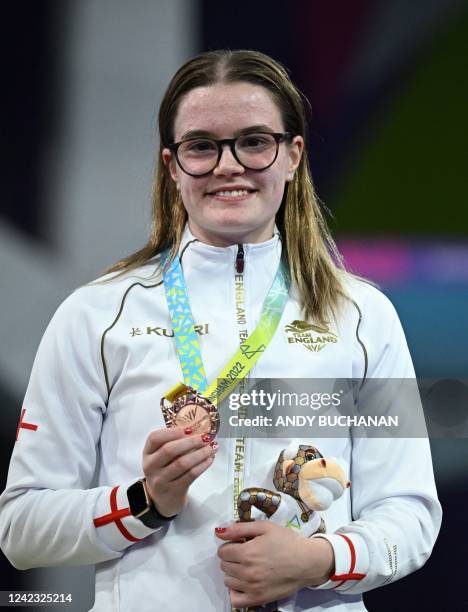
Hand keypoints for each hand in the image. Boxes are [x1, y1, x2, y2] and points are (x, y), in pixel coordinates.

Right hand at [142, 427, 216, 516]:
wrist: (161, 500)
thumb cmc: (164, 472)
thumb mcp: (161, 457)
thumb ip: (172, 443)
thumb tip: (196, 429)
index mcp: (147, 453)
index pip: (155, 438)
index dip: (172, 431)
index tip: (189, 429)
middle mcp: (151, 466)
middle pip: (169, 450)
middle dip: (190, 442)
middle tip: (205, 437)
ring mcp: (161, 480)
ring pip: (182, 463)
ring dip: (200, 453)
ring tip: (211, 448)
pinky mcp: (174, 491)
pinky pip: (191, 475)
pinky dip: (203, 465)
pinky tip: (209, 459)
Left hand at [216, 521, 334, 607]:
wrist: (307, 561)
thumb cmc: (287, 541)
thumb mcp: (264, 527)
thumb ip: (239, 528)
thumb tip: (218, 532)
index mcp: (247, 552)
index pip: (222, 551)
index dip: (230, 545)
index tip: (241, 544)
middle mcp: (247, 572)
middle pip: (224, 565)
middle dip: (231, 557)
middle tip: (246, 553)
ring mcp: (252, 588)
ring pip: (228, 581)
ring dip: (233, 573)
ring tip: (248, 566)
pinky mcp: (258, 599)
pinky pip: (235, 600)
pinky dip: (236, 591)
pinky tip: (245, 582)